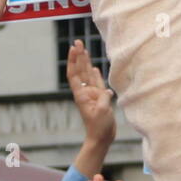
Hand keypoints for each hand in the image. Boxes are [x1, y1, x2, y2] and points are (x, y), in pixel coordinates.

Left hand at [68, 39, 115, 174]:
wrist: (101, 138)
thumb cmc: (99, 127)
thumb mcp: (102, 112)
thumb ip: (103, 98)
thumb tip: (107, 90)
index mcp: (82, 95)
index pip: (75, 74)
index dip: (74, 61)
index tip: (74, 49)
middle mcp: (85, 93)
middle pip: (80, 71)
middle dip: (79, 56)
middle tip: (78, 42)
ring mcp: (92, 95)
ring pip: (88, 75)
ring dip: (86, 62)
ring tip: (84, 50)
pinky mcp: (100, 99)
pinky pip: (97, 84)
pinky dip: (95, 75)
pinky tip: (94, 68)